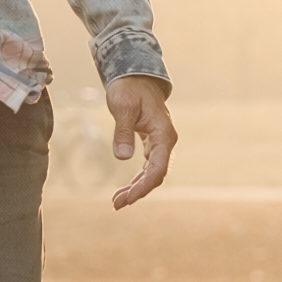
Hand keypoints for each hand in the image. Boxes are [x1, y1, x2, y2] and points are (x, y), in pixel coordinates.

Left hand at [104, 75, 174, 209]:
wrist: (135, 76)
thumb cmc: (129, 89)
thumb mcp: (123, 107)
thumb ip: (123, 132)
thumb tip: (122, 158)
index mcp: (163, 134)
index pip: (157, 169)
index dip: (144, 186)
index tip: (127, 199)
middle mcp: (165, 141)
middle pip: (156, 175)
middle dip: (138, 192)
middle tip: (116, 204)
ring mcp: (160, 143)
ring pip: (152, 173)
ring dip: (136, 188)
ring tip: (116, 202)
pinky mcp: (152, 143)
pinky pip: (147, 166)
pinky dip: (137, 178)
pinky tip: (125, 189)